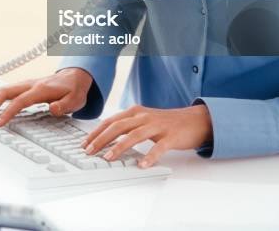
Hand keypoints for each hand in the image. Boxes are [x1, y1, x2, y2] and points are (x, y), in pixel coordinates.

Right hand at [0, 67, 92, 126]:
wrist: (74, 76)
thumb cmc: (74, 90)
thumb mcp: (76, 99)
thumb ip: (65, 105)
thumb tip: (53, 108)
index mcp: (40, 89)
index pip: (20, 101)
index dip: (7, 112)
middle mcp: (29, 85)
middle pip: (4, 92)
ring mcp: (24, 85)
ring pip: (0, 90)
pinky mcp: (21, 87)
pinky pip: (1, 90)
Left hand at [81, 104, 212, 167]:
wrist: (194, 120)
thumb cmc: (166, 123)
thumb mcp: (144, 120)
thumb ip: (128, 126)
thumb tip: (106, 138)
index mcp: (136, 112)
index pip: (111, 121)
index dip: (97, 132)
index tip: (85, 143)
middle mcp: (144, 116)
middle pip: (118, 126)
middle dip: (102, 139)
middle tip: (90, 151)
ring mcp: (157, 126)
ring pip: (134, 135)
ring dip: (119, 147)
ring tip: (108, 158)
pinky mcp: (170, 136)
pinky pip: (158, 147)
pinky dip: (149, 156)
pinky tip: (141, 165)